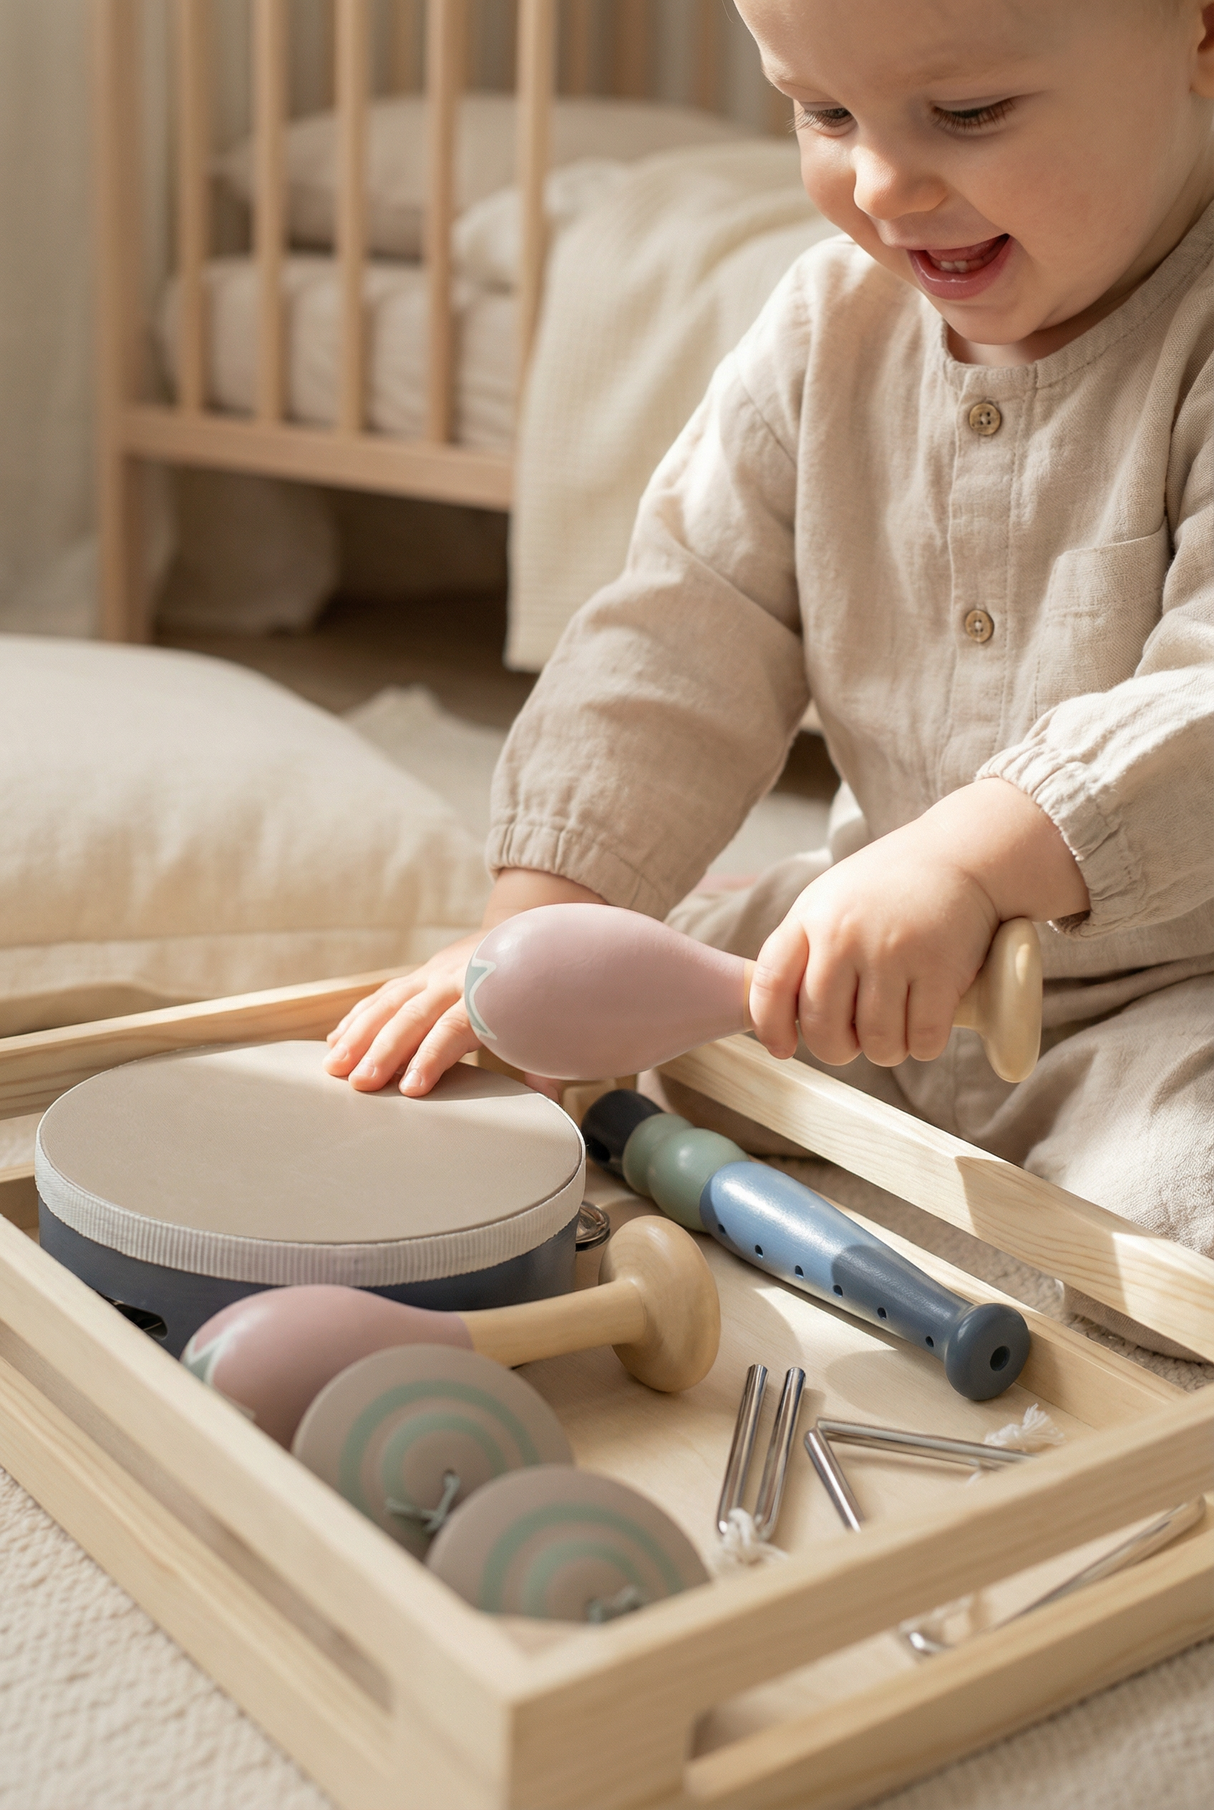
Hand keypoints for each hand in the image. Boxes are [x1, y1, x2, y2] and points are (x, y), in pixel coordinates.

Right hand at [324, 868, 603, 1095]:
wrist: (529, 931)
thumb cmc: (537, 989)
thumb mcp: (544, 1023)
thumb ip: (541, 1060)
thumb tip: (549, 1099)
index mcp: (487, 993)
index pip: (453, 1028)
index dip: (431, 1058)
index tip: (411, 1088)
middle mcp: (456, 978)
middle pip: (413, 1015)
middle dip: (383, 1051)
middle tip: (361, 1083)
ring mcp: (434, 972)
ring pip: (389, 1001)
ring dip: (358, 1034)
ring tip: (334, 1066)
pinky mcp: (421, 973)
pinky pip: (383, 994)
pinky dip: (358, 1017)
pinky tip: (335, 1041)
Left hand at [748, 779, 1087, 1068]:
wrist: (961, 853)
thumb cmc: (890, 885)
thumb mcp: (830, 899)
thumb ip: (802, 947)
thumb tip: (780, 1015)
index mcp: (810, 917)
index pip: (770, 984)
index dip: (771, 1027)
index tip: (783, 1048)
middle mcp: (844, 935)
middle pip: (823, 1028)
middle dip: (837, 1049)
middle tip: (853, 1041)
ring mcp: (892, 952)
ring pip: (877, 1043)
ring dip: (886, 1049)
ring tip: (894, 1026)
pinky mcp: (940, 969)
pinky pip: (923, 1040)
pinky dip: (923, 1045)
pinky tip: (924, 1024)